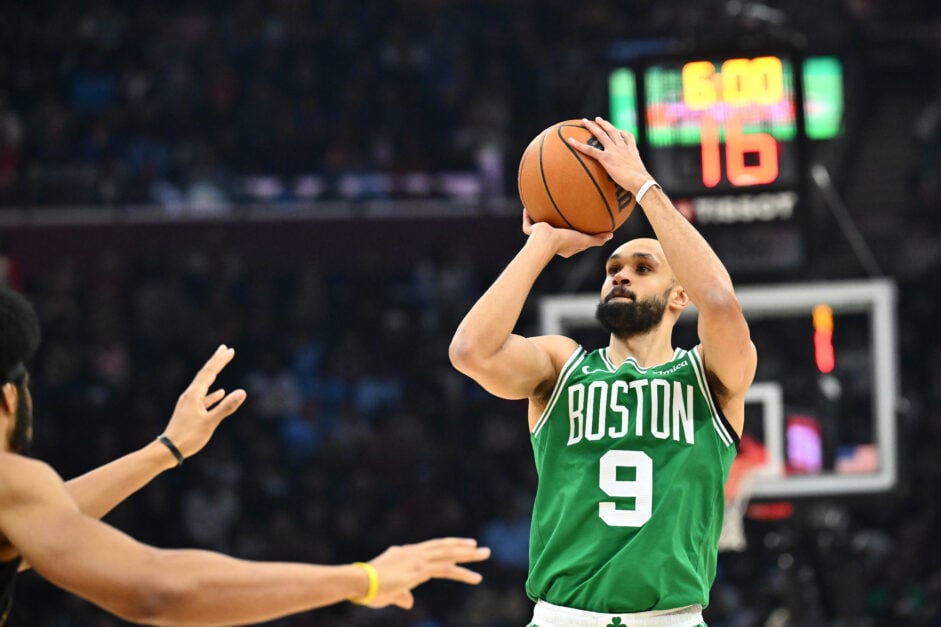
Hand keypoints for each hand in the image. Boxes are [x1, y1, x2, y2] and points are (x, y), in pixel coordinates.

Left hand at [161, 345, 246, 459]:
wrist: (168, 449)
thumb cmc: (188, 437)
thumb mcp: (210, 422)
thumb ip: (226, 407)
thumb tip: (242, 392)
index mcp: (194, 395)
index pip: (209, 373)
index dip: (219, 361)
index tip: (229, 350)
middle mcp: (190, 395)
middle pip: (205, 374)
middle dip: (216, 361)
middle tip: (224, 348)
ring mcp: (189, 403)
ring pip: (204, 384)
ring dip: (213, 374)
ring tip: (220, 365)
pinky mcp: (190, 411)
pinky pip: (203, 397)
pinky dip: (212, 393)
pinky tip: (219, 392)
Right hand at [361, 538, 490, 608]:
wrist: (359, 581)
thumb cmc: (367, 589)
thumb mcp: (388, 593)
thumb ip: (401, 596)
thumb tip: (410, 602)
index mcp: (403, 553)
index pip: (430, 549)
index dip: (446, 547)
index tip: (460, 547)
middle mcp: (412, 552)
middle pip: (443, 547)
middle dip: (463, 547)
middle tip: (481, 548)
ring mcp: (417, 558)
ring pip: (449, 553)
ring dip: (469, 554)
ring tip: (486, 554)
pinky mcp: (421, 569)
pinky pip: (447, 569)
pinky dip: (463, 573)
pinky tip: (476, 577)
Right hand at [523, 209, 611, 257]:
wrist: (546, 241)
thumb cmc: (565, 242)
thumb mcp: (585, 240)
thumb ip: (597, 239)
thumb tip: (611, 235)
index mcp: (564, 246)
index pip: (571, 239)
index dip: (575, 233)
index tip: (579, 225)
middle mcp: (552, 241)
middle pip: (556, 231)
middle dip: (558, 224)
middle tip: (563, 214)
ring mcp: (539, 237)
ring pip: (539, 226)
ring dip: (541, 218)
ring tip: (543, 206)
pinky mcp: (531, 232)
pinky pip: (528, 222)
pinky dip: (528, 215)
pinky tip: (529, 204)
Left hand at [567, 117, 652, 193]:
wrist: (640, 181)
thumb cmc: (641, 182)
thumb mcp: (641, 174)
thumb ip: (635, 174)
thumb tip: (635, 184)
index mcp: (631, 150)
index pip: (627, 137)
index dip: (622, 132)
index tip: (619, 130)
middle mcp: (622, 147)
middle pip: (612, 131)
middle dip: (604, 124)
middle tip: (597, 119)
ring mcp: (614, 151)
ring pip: (601, 135)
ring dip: (592, 127)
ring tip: (584, 121)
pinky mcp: (606, 158)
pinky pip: (590, 150)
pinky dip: (579, 145)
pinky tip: (570, 141)